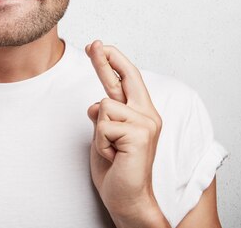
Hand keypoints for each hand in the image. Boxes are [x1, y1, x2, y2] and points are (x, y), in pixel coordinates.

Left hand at [86, 41, 168, 227]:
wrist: (127, 198)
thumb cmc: (116, 170)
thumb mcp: (104, 138)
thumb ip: (104, 118)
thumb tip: (96, 104)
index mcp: (140, 113)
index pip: (126, 80)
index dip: (111, 62)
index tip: (98, 46)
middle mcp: (146, 114)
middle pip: (124, 77)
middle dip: (105, 59)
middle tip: (93, 43)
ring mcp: (145, 123)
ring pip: (104, 106)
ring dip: (99, 133)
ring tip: (111, 151)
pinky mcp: (139, 134)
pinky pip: (103, 125)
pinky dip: (101, 142)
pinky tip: (114, 156)